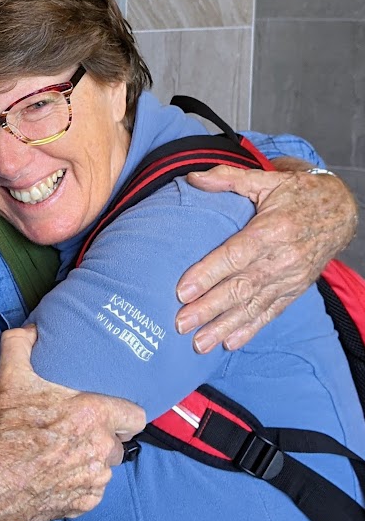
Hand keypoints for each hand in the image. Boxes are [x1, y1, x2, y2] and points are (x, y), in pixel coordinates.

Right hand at [0, 326, 145, 520]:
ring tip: (64, 453)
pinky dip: (79, 485)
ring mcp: (94, 480)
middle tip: (77, 431)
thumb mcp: (9, 379)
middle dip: (102, 437)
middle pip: (117, 442)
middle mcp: (101, 449)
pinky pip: (92, 491)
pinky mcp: (84, 504)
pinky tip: (57, 475)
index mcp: (93, 415)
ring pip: (105, 467)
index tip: (109, 412)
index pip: (136, 416)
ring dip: (90, 461)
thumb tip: (29, 329)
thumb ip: (20, 344)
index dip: (124, 414)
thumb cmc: (4, 432)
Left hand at [176, 165, 357, 352]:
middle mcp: (283, 258)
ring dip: (224, 326)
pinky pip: (270, 313)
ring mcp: (290, 278)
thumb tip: (192, 177)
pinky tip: (229, 342)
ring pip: (253, 306)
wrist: (340, 210)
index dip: (208, 274)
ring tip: (199, 343)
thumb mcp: (265, 178)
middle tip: (181, 323)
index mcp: (272, 229)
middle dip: (209, 308)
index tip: (183, 291)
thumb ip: (227, 178)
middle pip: (241, 287)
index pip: (235, 256)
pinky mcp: (294, 289)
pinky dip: (250, 329)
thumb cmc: (297, 193)